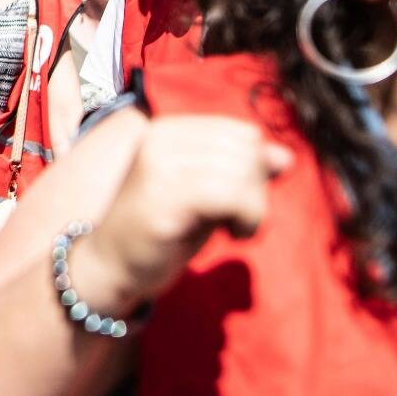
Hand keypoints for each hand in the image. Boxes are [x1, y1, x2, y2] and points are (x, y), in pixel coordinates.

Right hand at [78, 116, 288, 313]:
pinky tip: (234, 235)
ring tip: (236, 228)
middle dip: (258, 189)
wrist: (110, 265)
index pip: (244, 134)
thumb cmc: (161, 229)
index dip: (256, 169)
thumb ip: (242, 170)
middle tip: (239, 219)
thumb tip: (286, 156)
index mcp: (168, 130)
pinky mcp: (161, 199)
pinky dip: (248, 219)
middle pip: (247, 152)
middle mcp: (160, 139)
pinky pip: (231, 195)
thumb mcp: (206, 191)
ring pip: (242, 173)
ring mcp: (158, 167)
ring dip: (254, 209)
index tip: (238, 200)